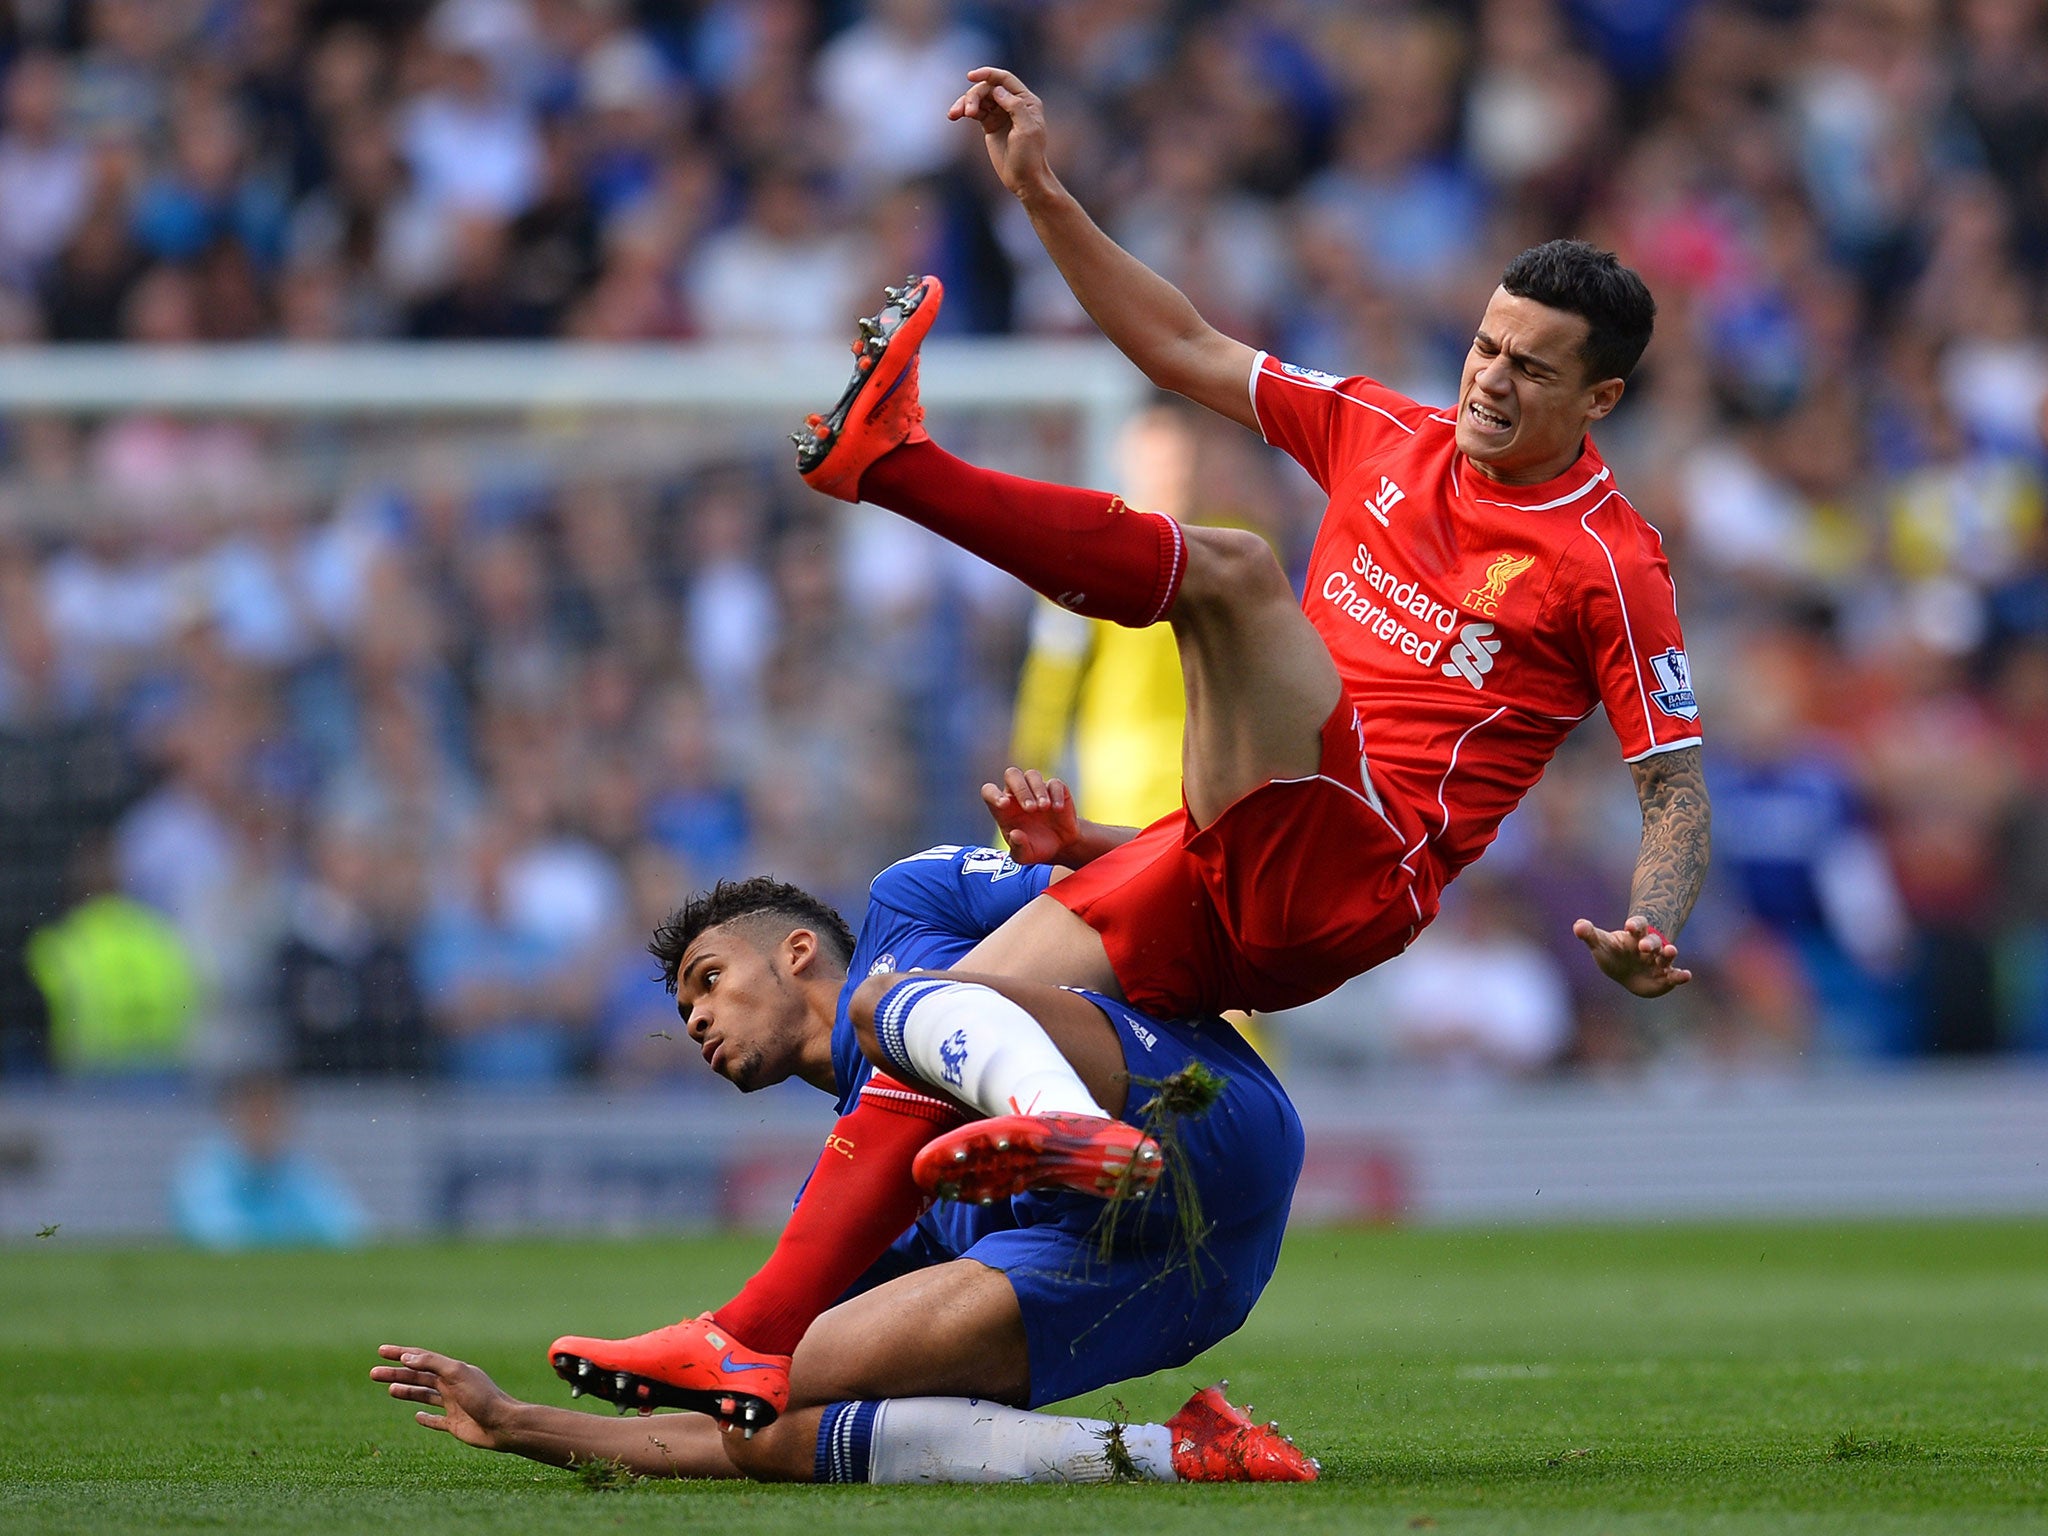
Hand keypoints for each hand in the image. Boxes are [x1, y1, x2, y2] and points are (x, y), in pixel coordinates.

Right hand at [371, 1345, 521, 1449]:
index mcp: (453, 1370)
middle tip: (373, 1374)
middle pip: (419, 1377)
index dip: (401, 1353)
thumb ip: (433, 1364)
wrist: (503, 1424)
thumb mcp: (457, 1374)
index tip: (381, 1351)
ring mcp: (453, 1405)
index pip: (422, 1358)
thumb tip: (407, 1357)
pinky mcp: (455, 1424)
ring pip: (425, 1396)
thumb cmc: (483, 1397)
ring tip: (389, 1390)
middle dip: (396, 1374)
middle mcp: (452, 1385)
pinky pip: (437, 1420)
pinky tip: (417, 1417)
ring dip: (407, 1392)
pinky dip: (426, 1418)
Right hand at [948, 67, 1053, 198]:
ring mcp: (1000, 113)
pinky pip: (974, 111)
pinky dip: (963, 111)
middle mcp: (1013, 103)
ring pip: (979, 98)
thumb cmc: (1029, 156)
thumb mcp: (1026, 130)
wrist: (1024, 179)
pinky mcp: (989, 124)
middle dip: (974, 96)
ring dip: (965, 103)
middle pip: (988, 88)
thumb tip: (997, 90)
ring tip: (955, 114)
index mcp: (1026, 100)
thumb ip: (1015, 106)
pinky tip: (954, 115)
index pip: (1004, 79)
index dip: (987, 74)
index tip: (970, 76)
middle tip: (967, 112)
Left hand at [981, 766, 1078, 864]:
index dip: (993, 794)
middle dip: (1020, 789)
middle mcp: (1018, 794)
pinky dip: (1055, 794)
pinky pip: (1054, 783)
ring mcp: (1037, 790)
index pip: (989, 791)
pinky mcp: (1056, 790)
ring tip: (1043, 808)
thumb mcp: (1024, 856)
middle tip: (1030, 809)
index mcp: (1003, 808)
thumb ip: (1018, 847)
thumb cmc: (1036, 849)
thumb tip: (1015, 834)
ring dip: (1037, 790)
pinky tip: (1057, 809)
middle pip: (1012, 774)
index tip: (1004, 805)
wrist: (1061, 847)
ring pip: (1032, 775)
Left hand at [1572, 915, 1692, 996]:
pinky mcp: (1666, 976)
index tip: (1629, 925)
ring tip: (1671, 951)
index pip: (1637, 925)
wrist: (1626, 971)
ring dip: (1669, 953)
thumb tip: (1578, 925)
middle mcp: (1649, 945)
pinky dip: (1681, 975)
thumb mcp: (1600, 943)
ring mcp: (1658, 961)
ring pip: (1667, 955)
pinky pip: (1675, 975)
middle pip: (1652, 940)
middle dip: (1650, 942)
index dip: (1634, 924)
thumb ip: (1589, 934)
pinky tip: (1686, 976)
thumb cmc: (1612, 953)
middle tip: (1645, 946)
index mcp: (1634, 935)